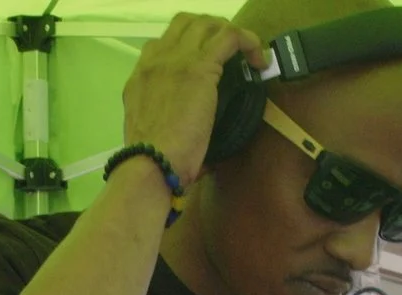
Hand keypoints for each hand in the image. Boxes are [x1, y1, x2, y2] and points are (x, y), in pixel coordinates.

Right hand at [119, 13, 263, 185]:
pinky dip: (249, 42)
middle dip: (211, 29)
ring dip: (231, 33)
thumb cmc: (152, 160)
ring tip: (248, 53)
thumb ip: (166, 120)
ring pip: (208, 24)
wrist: (150, 163)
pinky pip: (230, 37)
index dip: (188, 46)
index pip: (163, 44)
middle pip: (186, 23)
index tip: (206, 63)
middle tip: (230, 50)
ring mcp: (177, 60)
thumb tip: (192, 136)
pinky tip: (259, 61)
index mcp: (141, 77)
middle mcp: (155, 60)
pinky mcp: (200, 67)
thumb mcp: (151, 131)